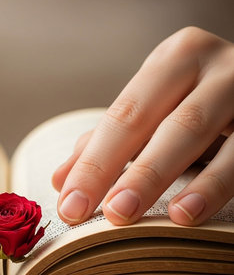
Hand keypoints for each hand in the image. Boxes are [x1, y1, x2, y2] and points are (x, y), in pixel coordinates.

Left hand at [53, 27, 232, 225]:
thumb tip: (60, 180)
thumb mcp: (156, 111)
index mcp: (175, 59)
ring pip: (196, 132)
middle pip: (156, 121)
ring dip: (159, 177)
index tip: (68, 205)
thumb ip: (109, 141)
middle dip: (121, 170)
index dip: (93, 162)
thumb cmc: (197, 101)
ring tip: (127, 214)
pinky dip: (213, 185)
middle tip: (93, 213)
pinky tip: (187, 214)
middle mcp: (213, 66)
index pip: (123, 115)